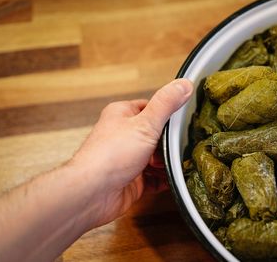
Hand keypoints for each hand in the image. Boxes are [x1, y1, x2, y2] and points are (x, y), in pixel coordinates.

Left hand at [72, 78, 192, 227]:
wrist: (92, 193)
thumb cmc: (111, 155)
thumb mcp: (145, 124)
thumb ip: (166, 104)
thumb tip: (184, 84)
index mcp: (122, 115)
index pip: (149, 108)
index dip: (167, 114)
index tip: (184, 119)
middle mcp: (122, 136)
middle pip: (154, 135)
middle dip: (169, 143)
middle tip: (183, 146)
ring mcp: (127, 160)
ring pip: (154, 158)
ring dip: (167, 162)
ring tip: (178, 164)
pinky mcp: (131, 180)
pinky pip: (153, 179)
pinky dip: (163, 179)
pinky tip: (173, 180)